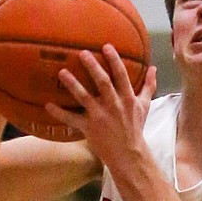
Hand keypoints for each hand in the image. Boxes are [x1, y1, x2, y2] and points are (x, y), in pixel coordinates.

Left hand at [47, 48, 156, 168]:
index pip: (121, 75)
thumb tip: (154, 68)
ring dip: (73, 84)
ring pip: (85, 97)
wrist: (129, 155)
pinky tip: (47, 105)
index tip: (106, 46)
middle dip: (93, 66)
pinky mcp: (89, 128)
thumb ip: (148, 86)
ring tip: (62, 72)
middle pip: (102, 82)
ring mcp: (100, 116)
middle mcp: (114, 105)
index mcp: (127, 98)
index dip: (114, 60)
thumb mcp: (145, 106)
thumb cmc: (136, 128)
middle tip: (82, 53)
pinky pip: (71, 119)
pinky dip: (59, 113)